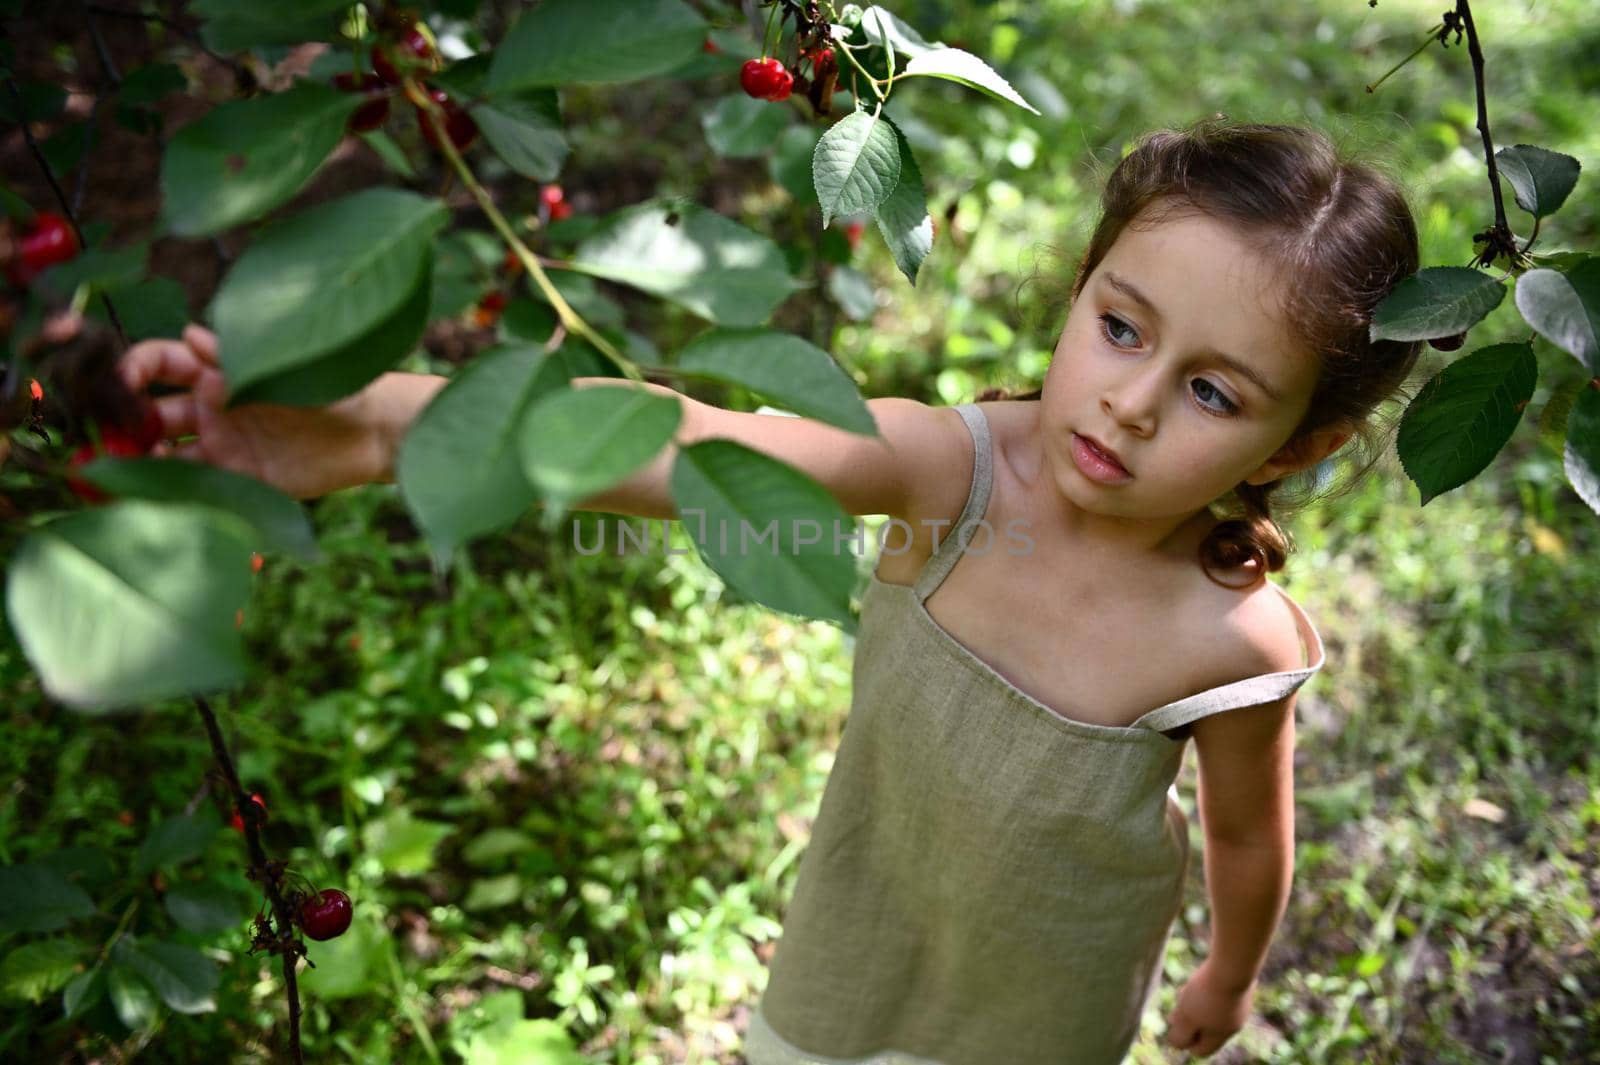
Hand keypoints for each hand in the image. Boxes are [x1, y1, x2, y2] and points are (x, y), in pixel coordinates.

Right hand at [117, 324, 387, 499]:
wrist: (375, 430)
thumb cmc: (333, 383)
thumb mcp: (281, 363)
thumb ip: (236, 357)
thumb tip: (189, 335)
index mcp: (215, 371)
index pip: (158, 363)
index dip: (132, 369)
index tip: (118, 382)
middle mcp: (210, 409)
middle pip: (149, 413)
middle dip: (122, 423)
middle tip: (108, 438)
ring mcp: (222, 447)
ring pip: (162, 456)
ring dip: (137, 463)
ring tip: (118, 474)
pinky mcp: (239, 481)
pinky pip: (196, 488)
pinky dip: (169, 493)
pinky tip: (149, 497)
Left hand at [1164, 958, 1254, 1057]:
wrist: (1233, 964)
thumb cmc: (1206, 994)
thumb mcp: (1186, 1019)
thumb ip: (1180, 1036)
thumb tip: (1176, 1044)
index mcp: (1221, 1035)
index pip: (1201, 1050)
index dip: (1185, 1042)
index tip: (1175, 1025)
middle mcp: (1233, 1024)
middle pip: (1207, 1029)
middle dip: (1188, 1020)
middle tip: (1175, 1009)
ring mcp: (1239, 1006)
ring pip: (1212, 1010)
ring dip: (1196, 1003)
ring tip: (1184, 991)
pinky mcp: (1240, 987)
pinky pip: (1219, 994)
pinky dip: (1207, 990)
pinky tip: (1200, 978)